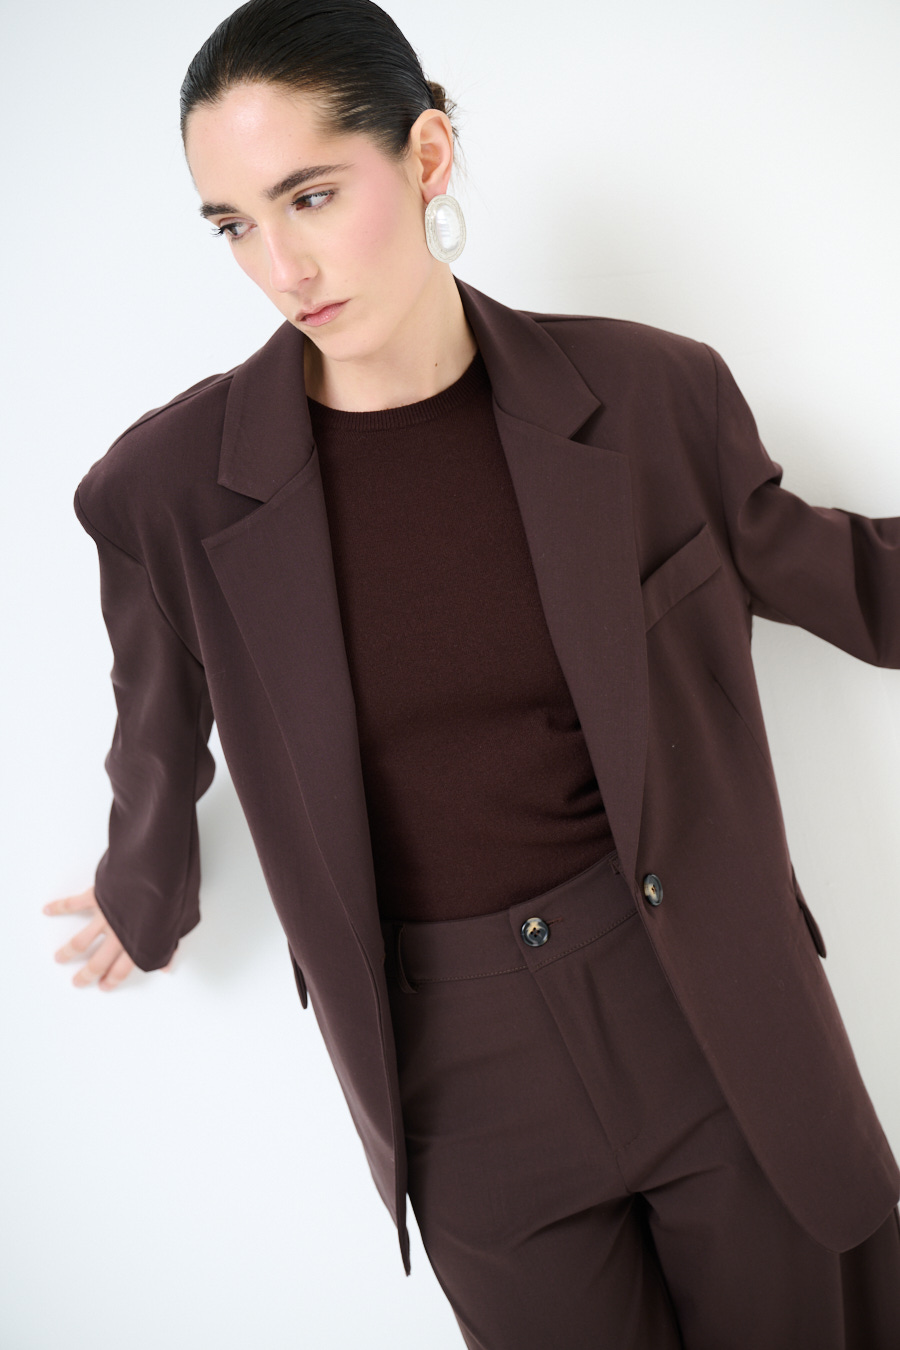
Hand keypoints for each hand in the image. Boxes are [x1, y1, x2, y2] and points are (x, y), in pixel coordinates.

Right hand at [43, 886, 173, 990]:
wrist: (156, 867)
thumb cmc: (170, 893)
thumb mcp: (176, 922)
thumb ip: (169, 945)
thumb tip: (166, 966)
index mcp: (138, 941)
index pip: (122, 968)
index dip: (112, 980)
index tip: (104, 986)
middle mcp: (119, 933)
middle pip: (98, 961)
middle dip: (87, 975)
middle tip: (78, 982)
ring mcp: (106, 916)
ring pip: (81, 941)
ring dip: (68, 951)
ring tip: (60, 958)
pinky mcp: (97, 896)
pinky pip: (74, 904)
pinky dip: (59, 907)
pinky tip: (48, 910)